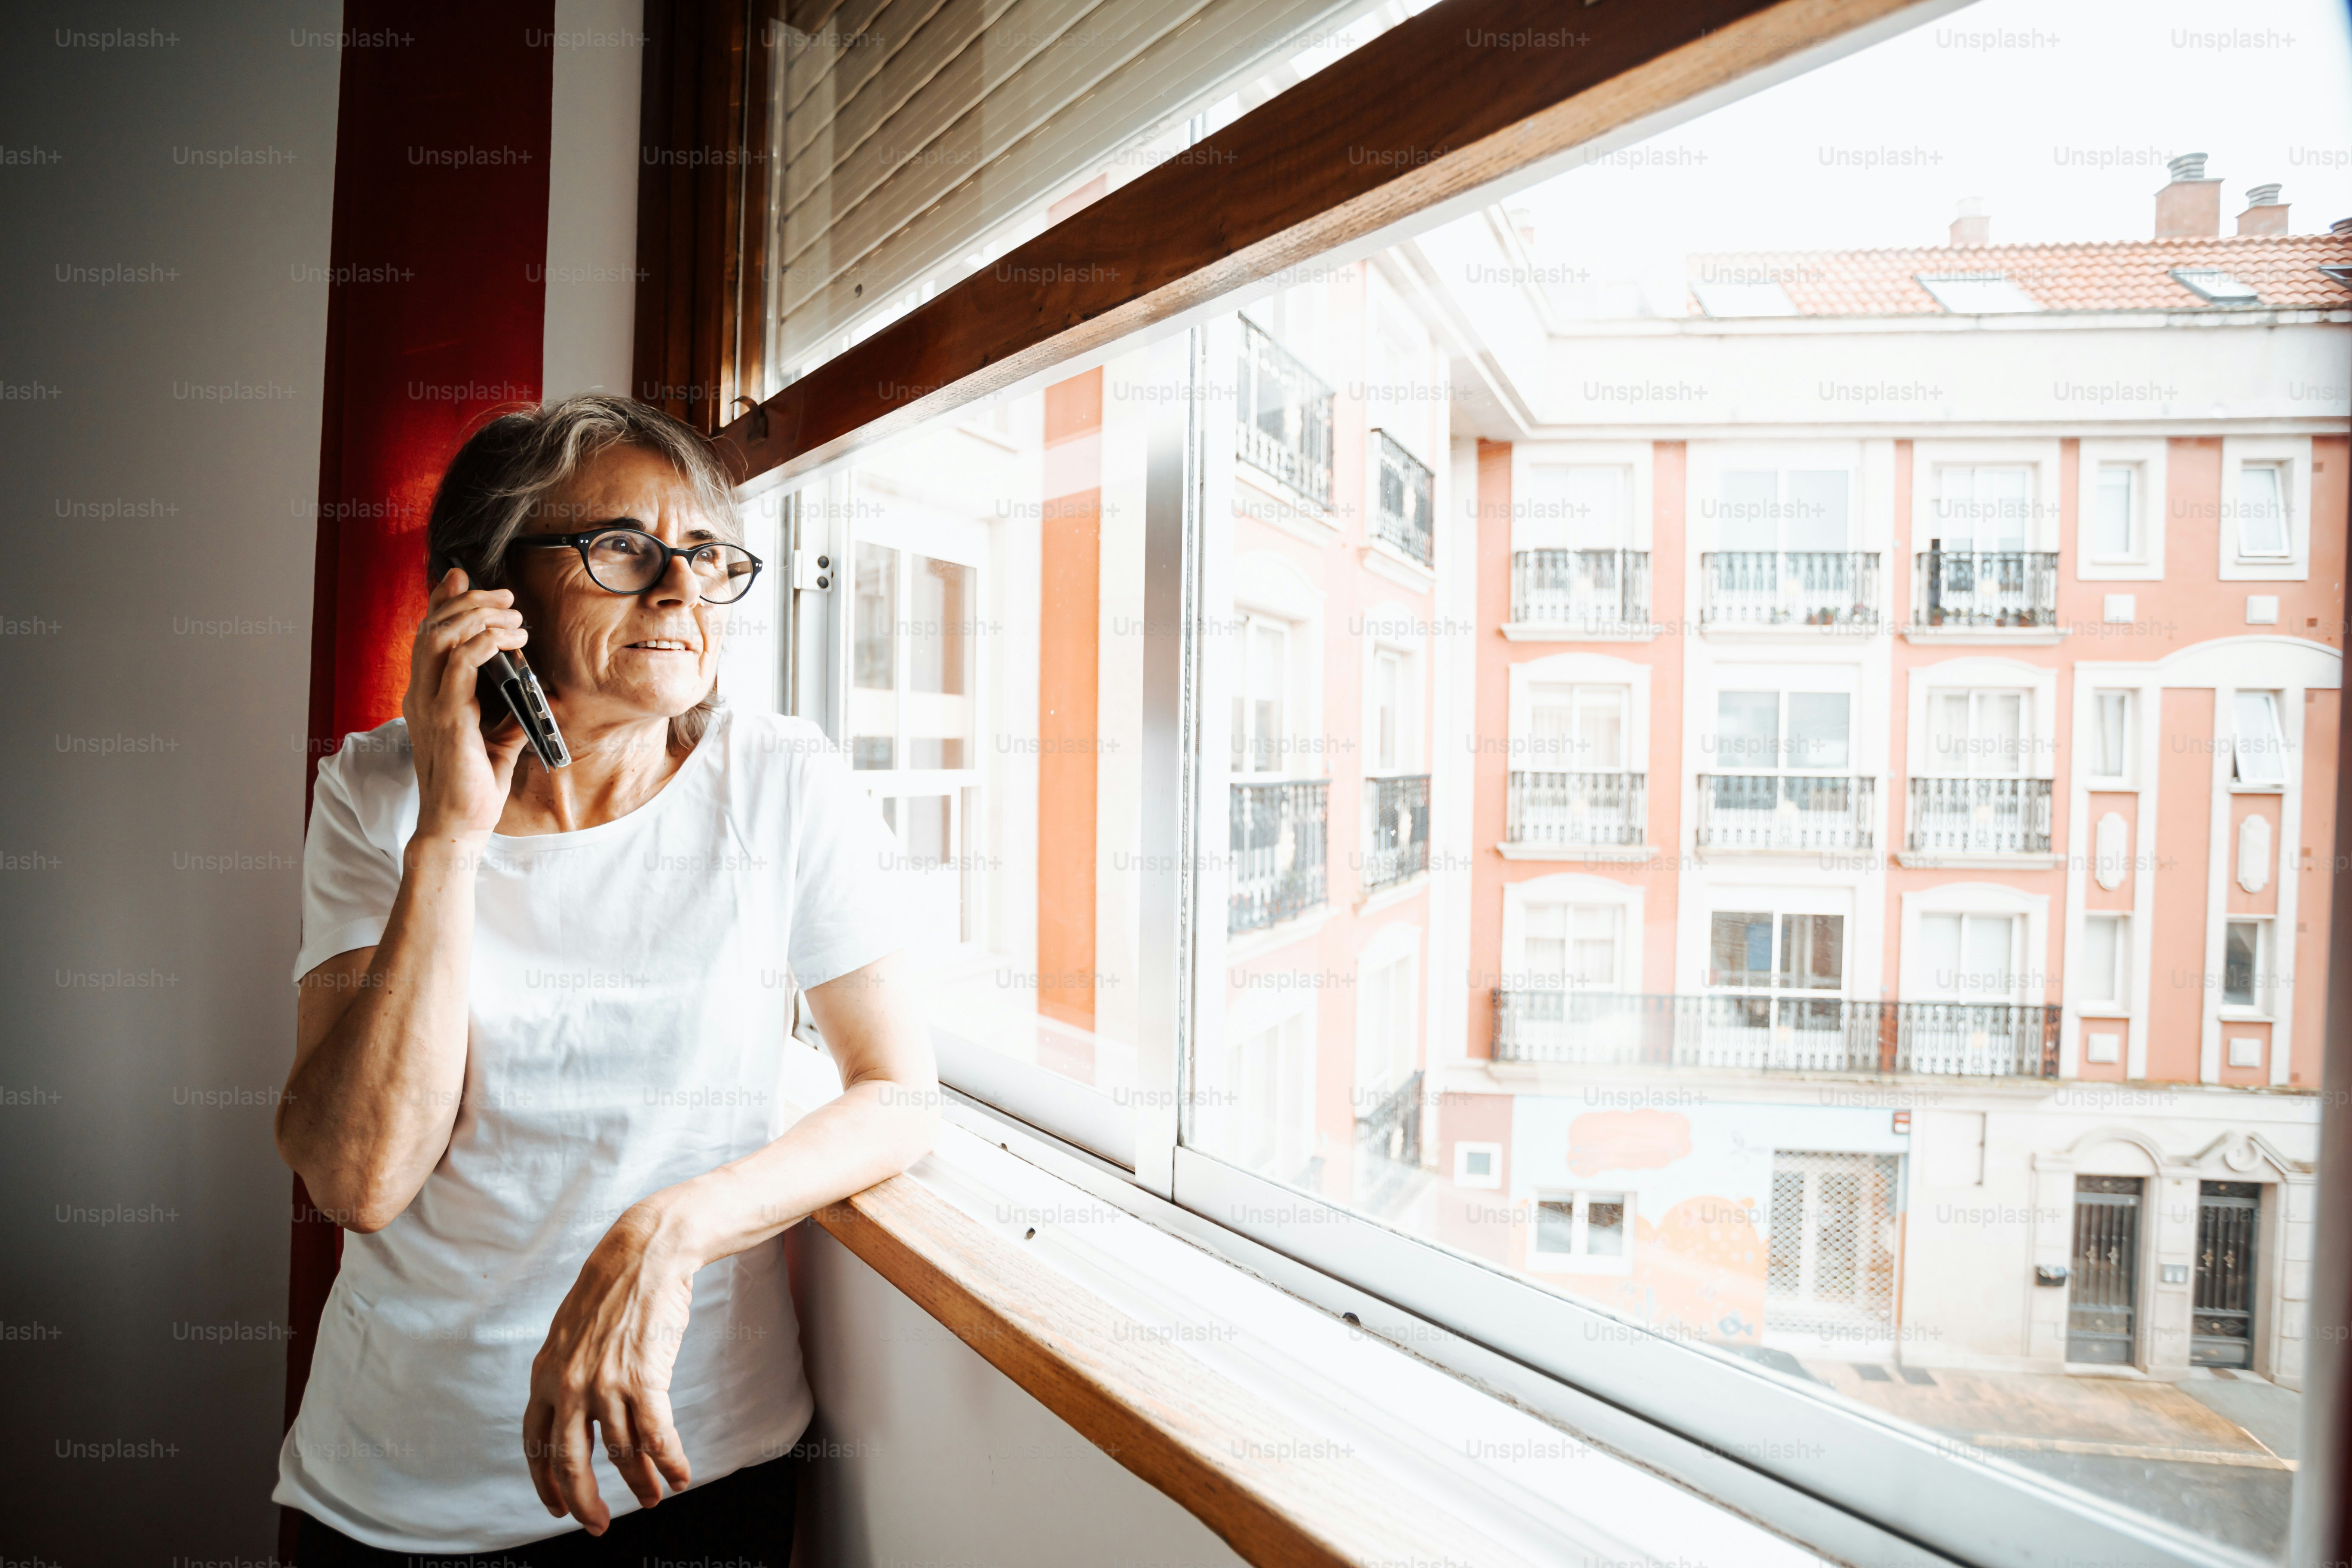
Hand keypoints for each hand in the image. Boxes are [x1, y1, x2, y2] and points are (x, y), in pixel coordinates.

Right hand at [404, 566, 531, 842]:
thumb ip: (508, 707)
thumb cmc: (475, 783)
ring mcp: (429, 703)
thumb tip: (534, 684)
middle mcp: (420, 692)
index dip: (445, 600)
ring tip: (515, 617)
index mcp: (427, 693)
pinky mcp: (447, 717)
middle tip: (506, 597)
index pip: (429, 632)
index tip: (469, 579)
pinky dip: (486, 641)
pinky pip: (460, 663)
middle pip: (433, 624)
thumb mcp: (498, 736)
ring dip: (480, 616)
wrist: (459, 824)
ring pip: (442, 635)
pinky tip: (511, 640)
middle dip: (470, 600)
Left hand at [525, 1203, 698, 1533]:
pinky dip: (670, 1462)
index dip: (546, 1483)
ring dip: (640, 1484)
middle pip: (571, 1463)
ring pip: (622, 1453)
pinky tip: (679, 1475)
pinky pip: (656, 1436)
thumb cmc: (613, 1290)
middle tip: (599, 1525)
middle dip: (586, 1502)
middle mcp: (568, 1385)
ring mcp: (606, 1383)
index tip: (559, 1507)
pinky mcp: (644, 1376)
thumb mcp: (568, 1334)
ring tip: (653, 1496)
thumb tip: (567, 1413)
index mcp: (544, 1376)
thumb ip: (562, 1375)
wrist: (645, 1252)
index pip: (536, 1445)